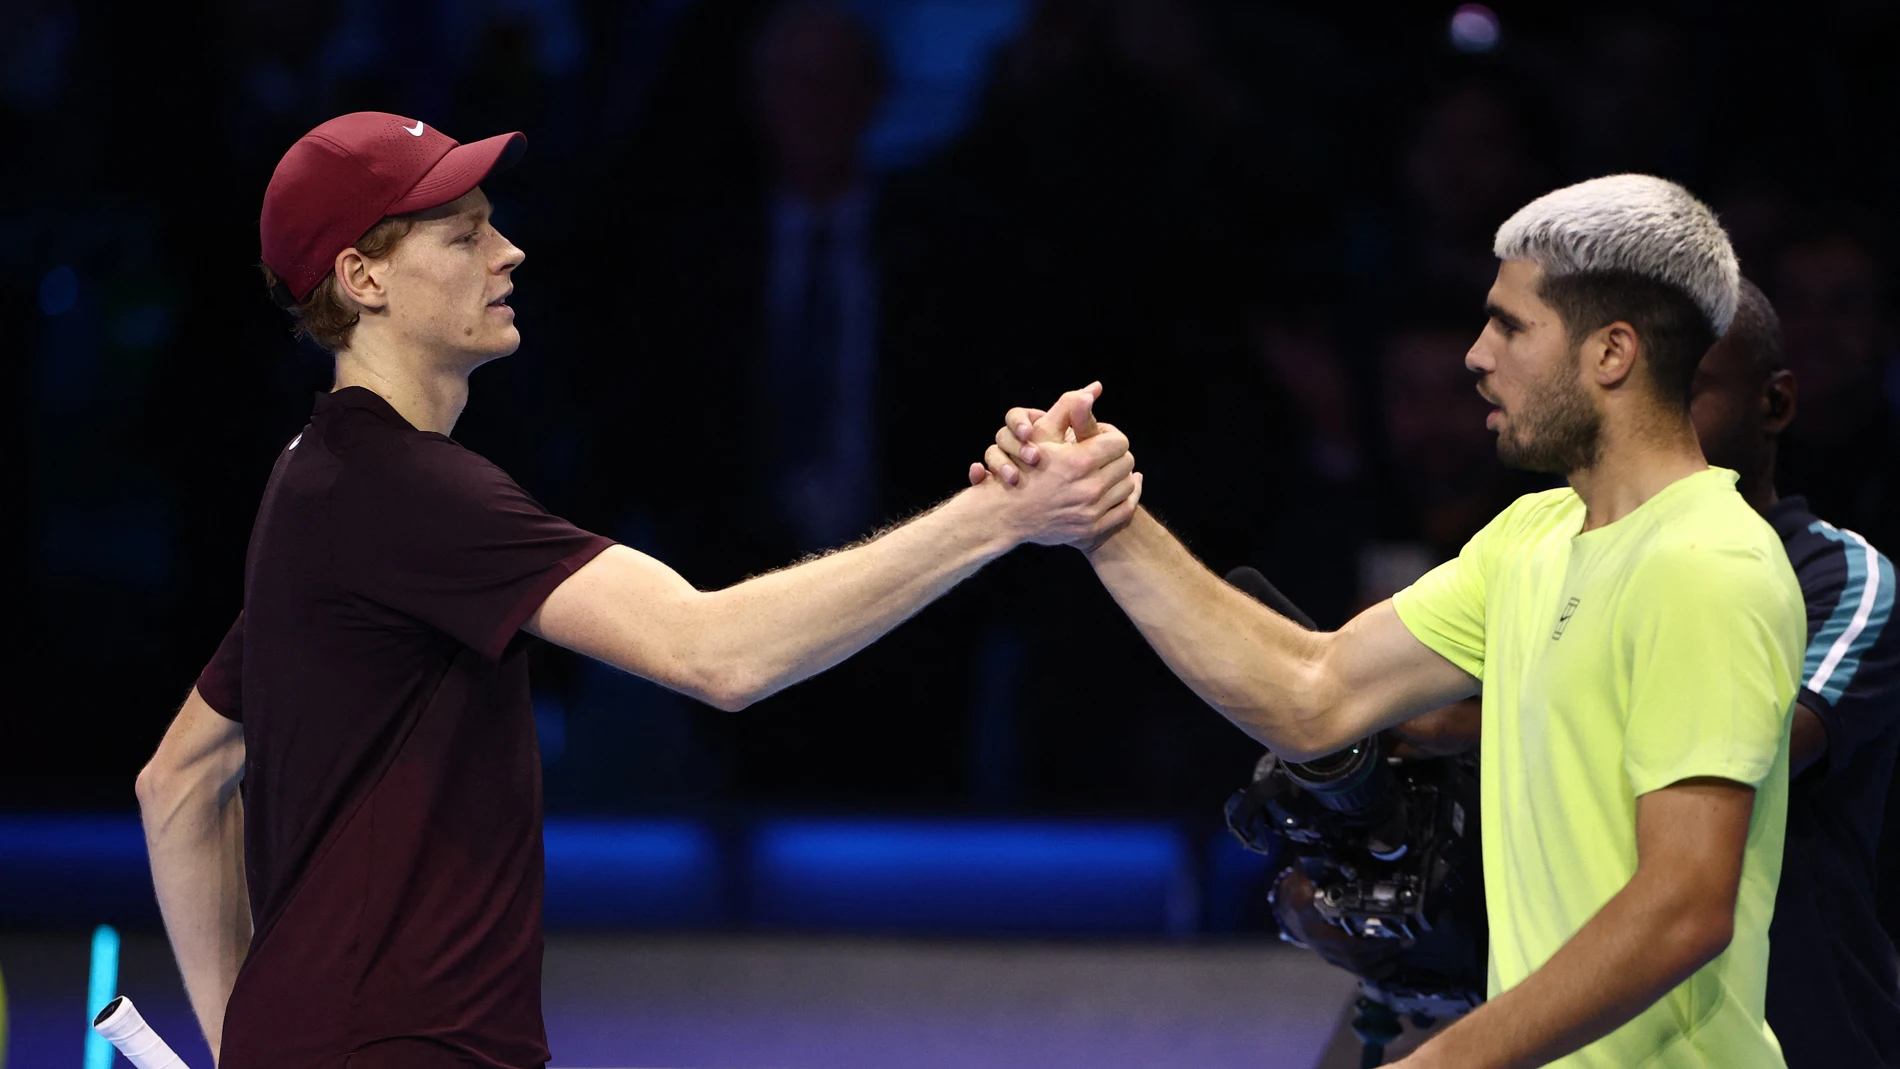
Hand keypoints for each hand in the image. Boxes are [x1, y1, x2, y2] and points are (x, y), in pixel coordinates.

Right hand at [969, 383, 1142, 546]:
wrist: (1007, 513)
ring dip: (1120, 476)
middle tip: (1101, 455)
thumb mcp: (1041, 433)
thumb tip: (1094, 388)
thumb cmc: (1023, 467)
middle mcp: (1089, 488)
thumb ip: (1068, 407)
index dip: (1109, 435)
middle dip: (1115, 455)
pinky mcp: (1093, 529)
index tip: (1097, 438)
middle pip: (1127, 462)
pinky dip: (1126, 498)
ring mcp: (1092, 511)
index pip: (1119, 441)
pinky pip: (1125, 509)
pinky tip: (1117, 489)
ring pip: (1128, 485)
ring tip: (1105, 471)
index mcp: (1079, 462)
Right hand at [1271, 868, 1404, 979]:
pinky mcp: (1331, 958)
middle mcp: (1316, 936)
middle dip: (1381, 948)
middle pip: (1351, 951)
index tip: (1388, 924)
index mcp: (1309, 911)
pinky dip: (1374, 971)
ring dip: (1381, 960)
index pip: (1333, 919)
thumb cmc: (1301, 888)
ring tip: (1402, 948)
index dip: (1362, 929)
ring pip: (1354, 965)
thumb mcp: (1306, 872)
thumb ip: (1324, 866)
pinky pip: (1354, 970)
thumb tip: (1355, 857)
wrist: (1287, 909)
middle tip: (1403, 939)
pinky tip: (1390, 963)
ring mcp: (1324, 951)